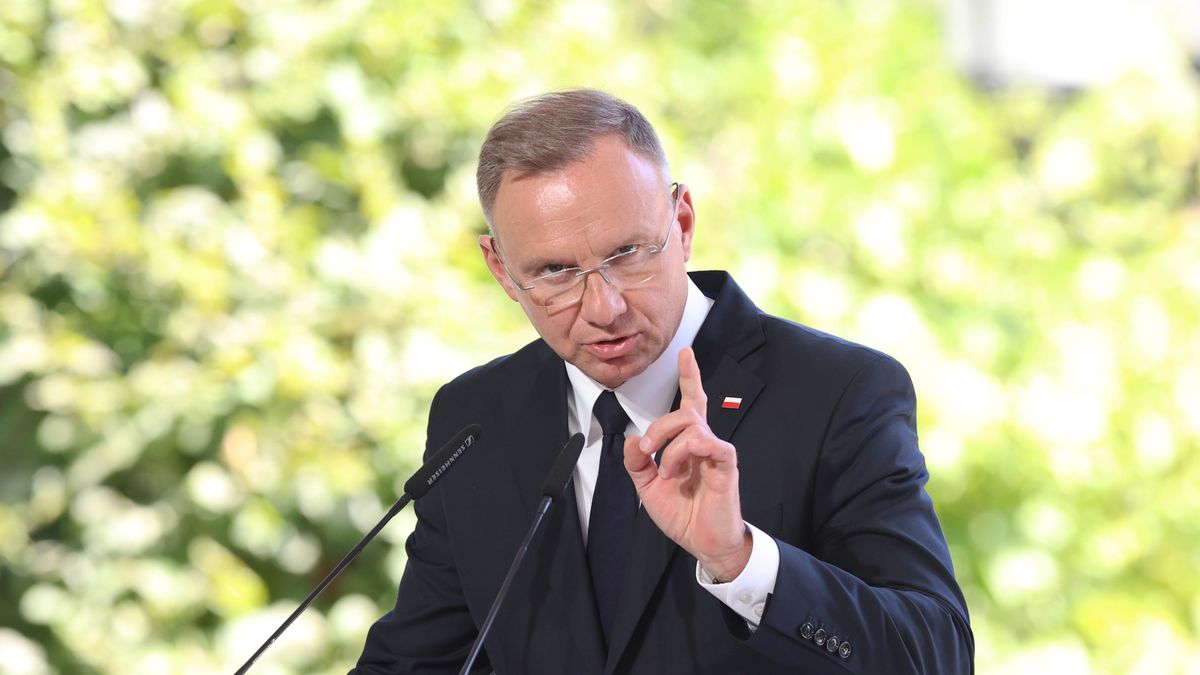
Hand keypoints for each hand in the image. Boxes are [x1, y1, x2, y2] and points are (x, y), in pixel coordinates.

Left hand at [623, 347, 751, 580]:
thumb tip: (633, 439)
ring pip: (692, 425)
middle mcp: (704, 443)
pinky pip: (711, 443)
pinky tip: (680, 469)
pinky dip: (688, 451)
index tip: (685, 353)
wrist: (703, 544)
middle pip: (685, 411)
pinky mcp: (726, 467)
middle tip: (647, 448)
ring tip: (667, 471)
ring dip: (670, 446)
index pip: (691, 403)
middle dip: (660, 425)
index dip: (690, 377)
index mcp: (688, 445)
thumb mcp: (649, 488)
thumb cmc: (684, 515)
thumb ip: (638, 463)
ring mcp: (716, 453)